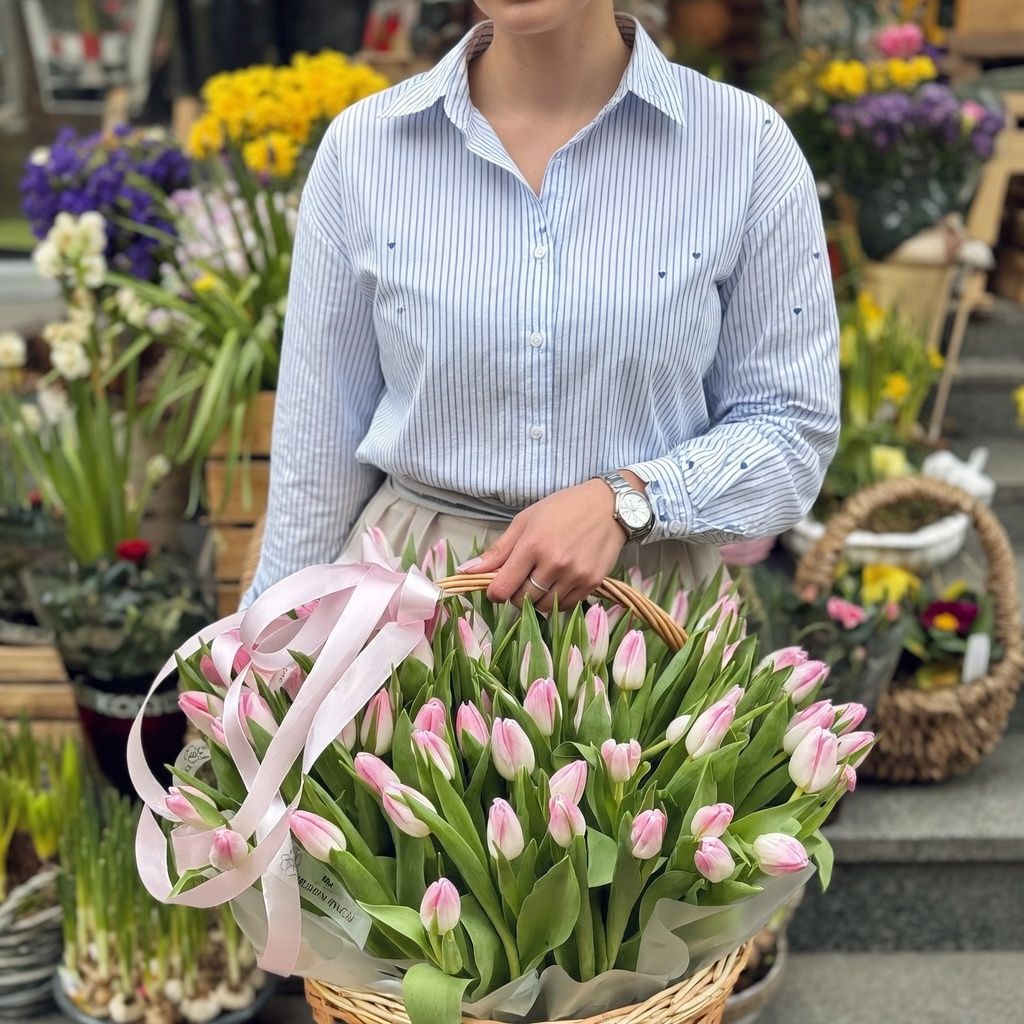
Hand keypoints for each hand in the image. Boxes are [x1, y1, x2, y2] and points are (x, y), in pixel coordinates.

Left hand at [458, 471, 645, 612]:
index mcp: (532, 545)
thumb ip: (498, 550)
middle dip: (515, 594)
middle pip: (522, 601)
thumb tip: (466, 572)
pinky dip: (557, 600)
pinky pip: (565, 606)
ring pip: (543, 607)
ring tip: (541, 580)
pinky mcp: (592, 583)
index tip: (497, 586)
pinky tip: (559, 582)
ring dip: (536, 599)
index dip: (495, 592)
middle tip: (522, 579)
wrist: (609, 505)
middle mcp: (554, 563)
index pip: (502, 588)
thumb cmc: (562, 508)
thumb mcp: (525, 521)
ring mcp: (575, 575)